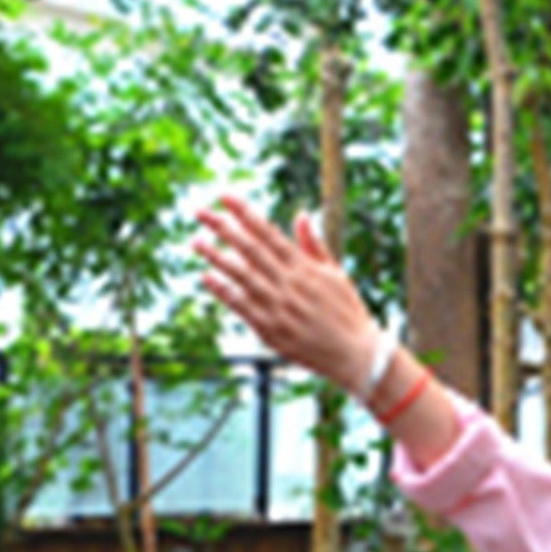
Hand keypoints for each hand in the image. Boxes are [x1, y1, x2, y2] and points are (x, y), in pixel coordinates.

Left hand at [193, 200, 381, 387]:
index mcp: (304, 267)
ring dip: (216, 257)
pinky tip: (206, 277)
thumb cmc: (347, 311)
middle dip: (223, 228)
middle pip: (249, 249)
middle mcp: (288, 284)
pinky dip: (223, 291)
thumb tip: (300, 214)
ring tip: (195, 241)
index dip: (245, 213)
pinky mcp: (270, 331)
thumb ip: (314, 244)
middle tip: (200, 212)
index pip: (268, 232)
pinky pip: (241, 307)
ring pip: (241, 276)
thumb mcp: (335, 273)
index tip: (225, 196)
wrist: (355, 354)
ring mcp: (277, 308)